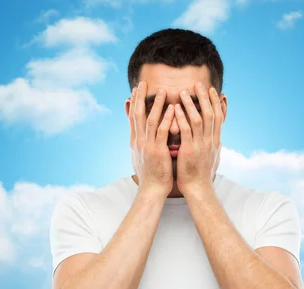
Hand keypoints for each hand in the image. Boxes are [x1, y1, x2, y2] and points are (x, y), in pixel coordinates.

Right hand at [129, 81, 175, 198]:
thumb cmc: (150, 175)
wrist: (151, 190)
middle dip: (139, 98)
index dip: (133, 103)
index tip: (135, 90)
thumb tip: (140, 137)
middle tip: (142, 83)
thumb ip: (141, 144)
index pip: (131, 118)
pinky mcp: (157, 151)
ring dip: (155, 104)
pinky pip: (161, 132)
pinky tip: (171, 109)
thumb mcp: (142, 156)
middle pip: (136, 114)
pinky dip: (166, 119)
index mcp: (135, 142)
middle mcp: (138, 141)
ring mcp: (147, 146)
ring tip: (161, 90)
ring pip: (149, 120)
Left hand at [173, 82, 222, 195]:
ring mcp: (201, 145)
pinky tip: (176, 109)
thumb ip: (212, 143)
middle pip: (211, 114)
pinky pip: (186, 131)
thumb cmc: (201, 173)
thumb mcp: (211, 155)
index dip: (216, 103)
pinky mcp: (190, 150)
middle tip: (198, 84)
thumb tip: (218, 137)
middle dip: (205, 98)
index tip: (212, 90)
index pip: (219, 117)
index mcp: (215, 141)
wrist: (198, 188)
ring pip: (199, 119)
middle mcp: (211, 140)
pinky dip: (182, 118)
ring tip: (183, 92)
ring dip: (192, 104)